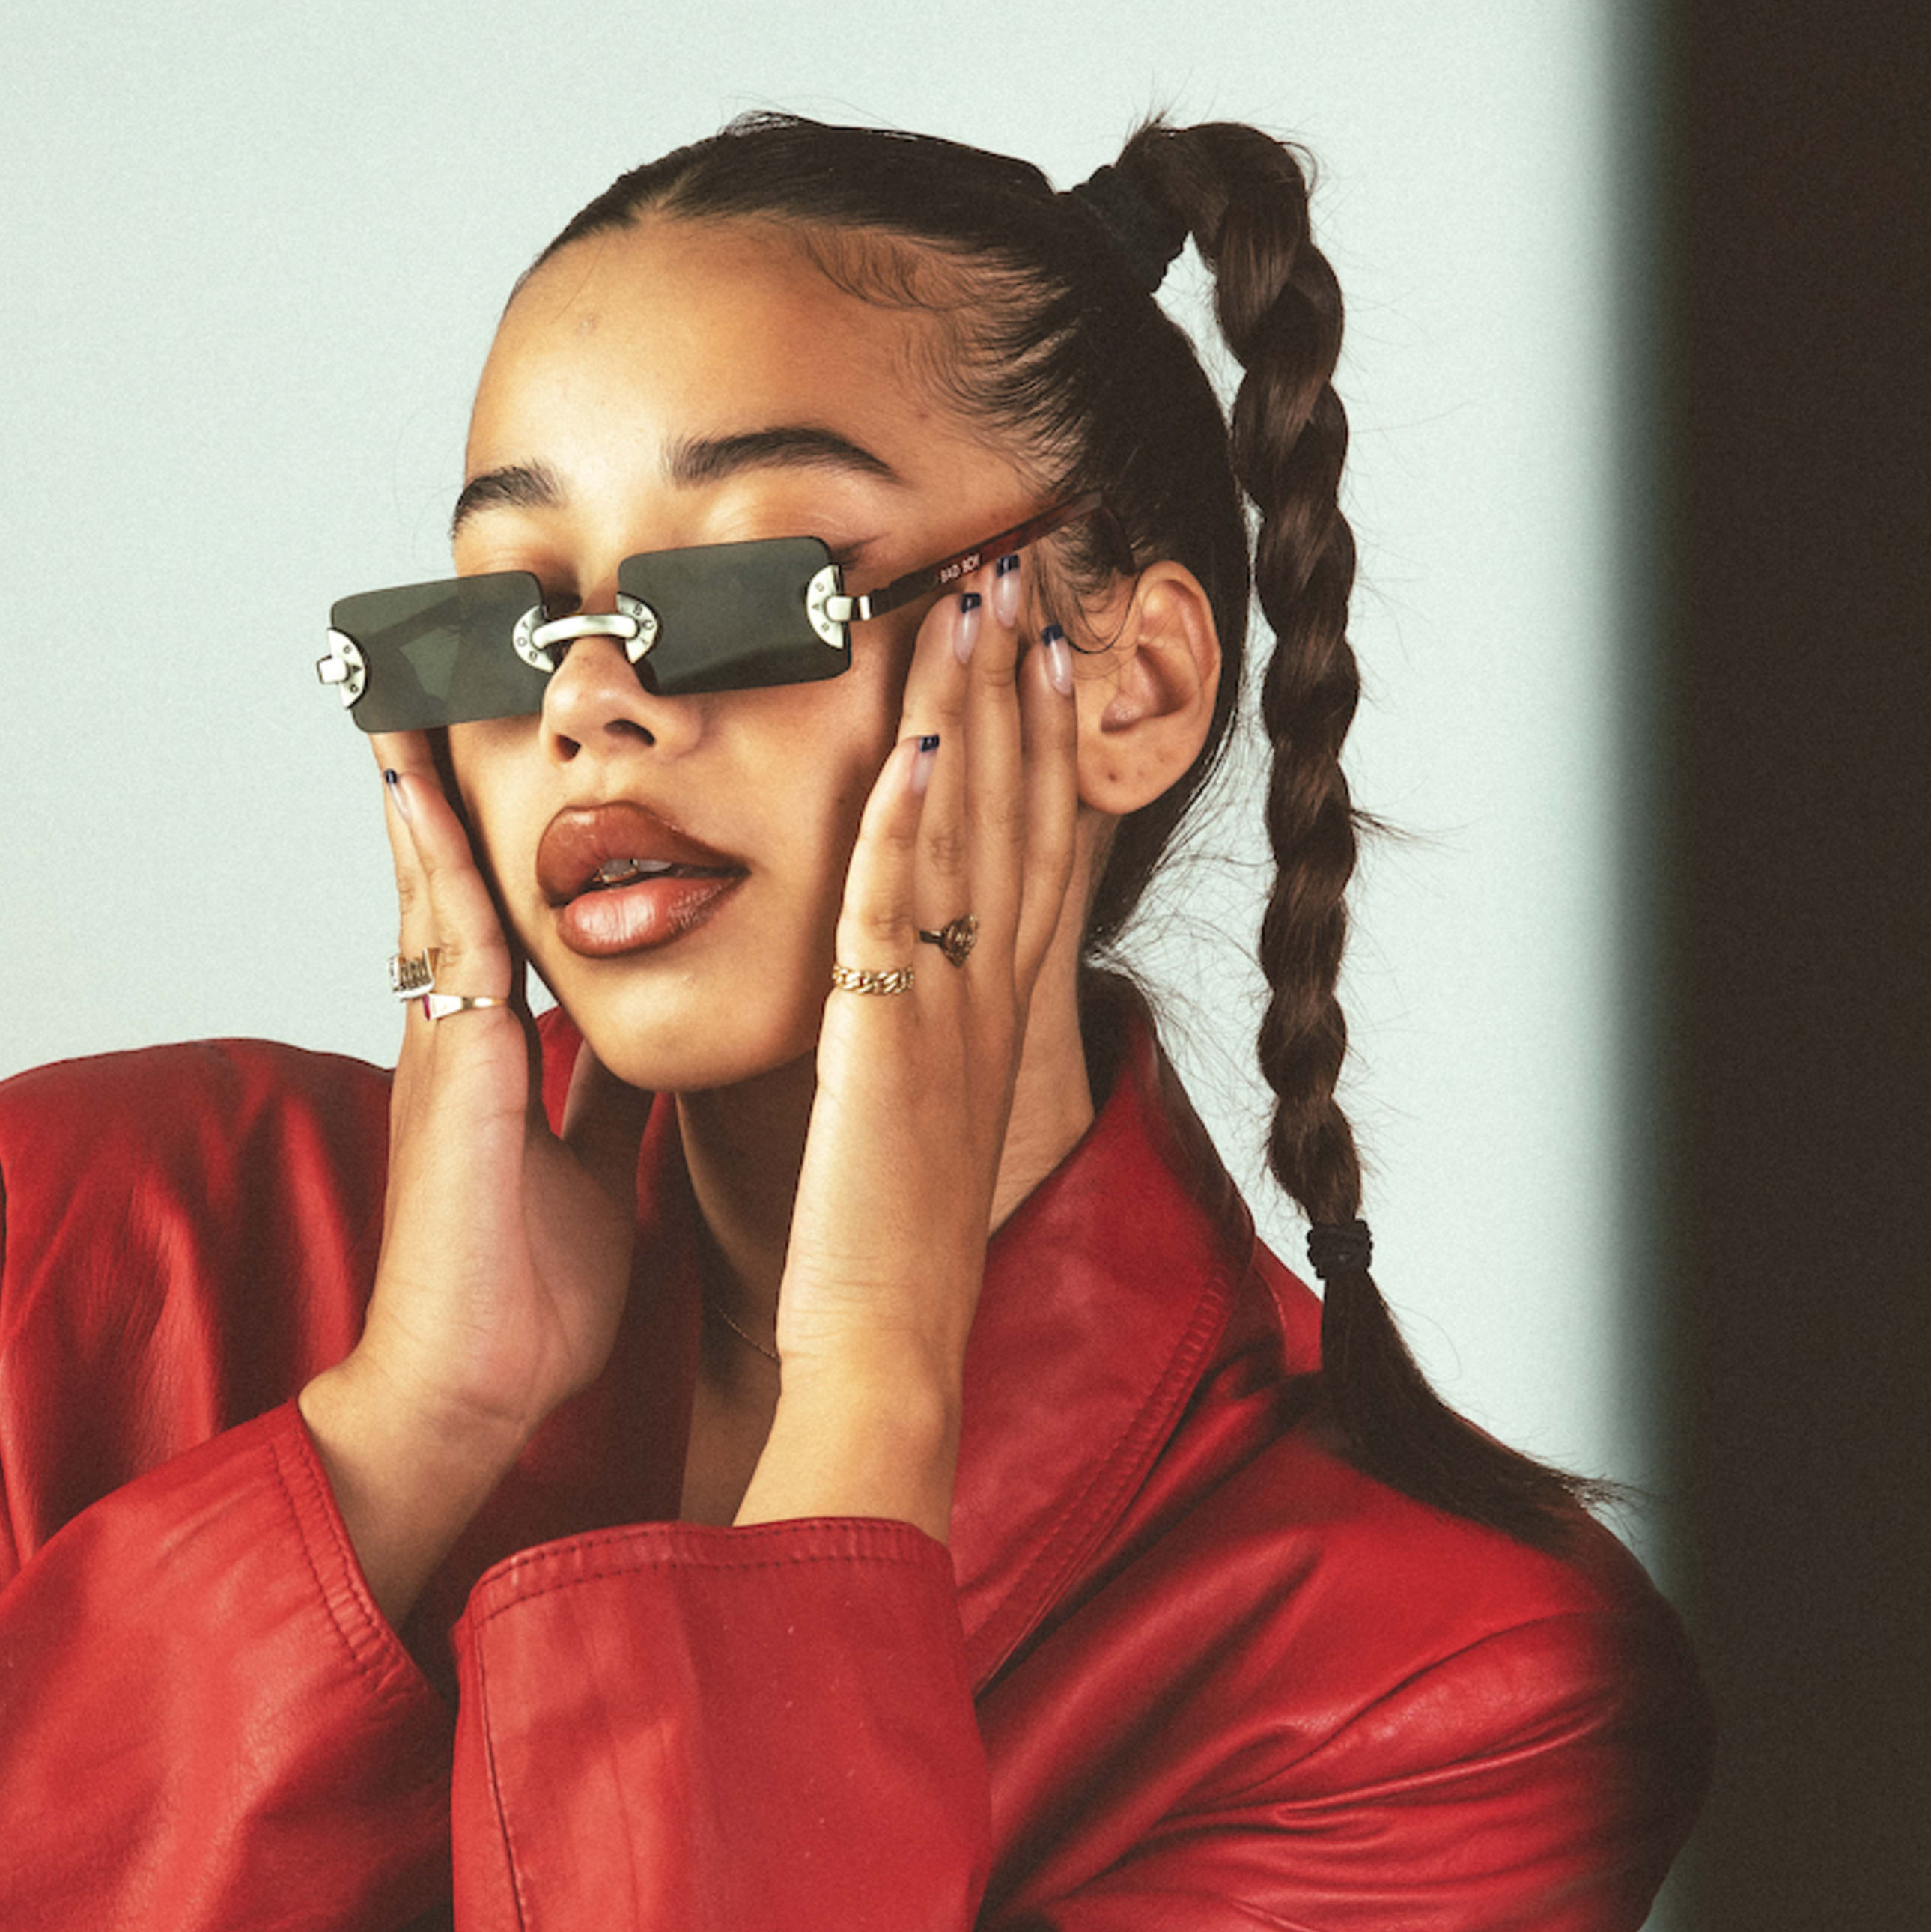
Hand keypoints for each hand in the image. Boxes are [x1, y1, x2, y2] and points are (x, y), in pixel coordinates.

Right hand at [298, 737, 647, 1624]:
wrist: (466, 1386)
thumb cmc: (525, 1301)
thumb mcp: (598, 1171)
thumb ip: (612, 1103)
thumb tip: (651, 1054)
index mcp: (503, 1055)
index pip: (506, 914)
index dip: (500, 836)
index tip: (500, 746)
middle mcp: (464, 1030)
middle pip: (454, 870)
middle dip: (444, 773)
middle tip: (436, 664)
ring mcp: (443, 1039)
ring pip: (434, 876)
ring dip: (420, 778)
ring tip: (409, 676)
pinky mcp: (446, 1059)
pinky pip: (440, 927)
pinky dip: (426, 847)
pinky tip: (414, 775)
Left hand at [740, 548, 1083, 1537]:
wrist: (887, 1357)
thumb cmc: (880, 1257)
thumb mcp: (911, 1124)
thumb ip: (911, 1045)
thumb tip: (896, 1000)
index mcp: (995, 1019)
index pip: (1037, 847)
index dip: (1049, 740)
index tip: (1050, 645)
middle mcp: (989, 1003)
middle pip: (1022, 812)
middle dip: (1024, 687)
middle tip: (1026, 574)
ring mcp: (944, 1019)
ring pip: (966, 834)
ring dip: (971, 710)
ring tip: (974, 602)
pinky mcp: (882, 1047)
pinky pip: (895, 912)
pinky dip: (904, 822)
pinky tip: (905, 736)